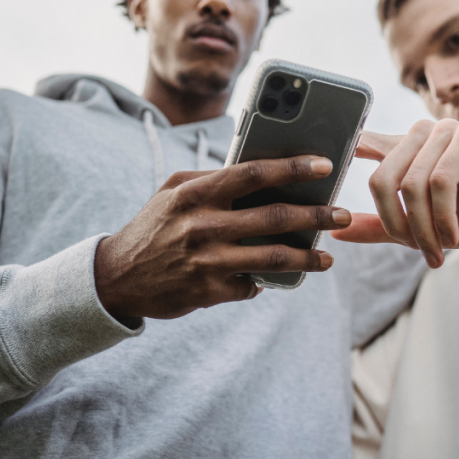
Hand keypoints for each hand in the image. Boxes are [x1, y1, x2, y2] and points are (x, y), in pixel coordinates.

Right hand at [95, 156, 349, 321]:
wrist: (116, 277)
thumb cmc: (155, 225)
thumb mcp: (174, 190)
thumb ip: (214, 179)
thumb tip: (262, 171)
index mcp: (196, 193)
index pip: (253, 173)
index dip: (292, 168)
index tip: (325, 166)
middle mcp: (202, 226)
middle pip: (274, 217)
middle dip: (316, 216)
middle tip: (343, 215)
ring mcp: (206, 261)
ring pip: (272, 258)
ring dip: (306, 258)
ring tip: (327, 258)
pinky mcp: (208, 292)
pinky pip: (252, 285)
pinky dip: (269, 280)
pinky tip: (281, 277)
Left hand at [332, 121, 458, 267]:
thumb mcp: (420, 226)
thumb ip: (380, 226)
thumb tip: (335, 231)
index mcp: (407, 148)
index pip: (364, 145)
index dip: (342, 153)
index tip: (319, 167)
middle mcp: (422, 133)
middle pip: (381, 176)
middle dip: (394, 222)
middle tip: (413, 250)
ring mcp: (447, 131)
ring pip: (411, 184)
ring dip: (421, 227)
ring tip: (436, 251)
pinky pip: (440, 180)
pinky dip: (442, 216)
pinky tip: (452, 236)